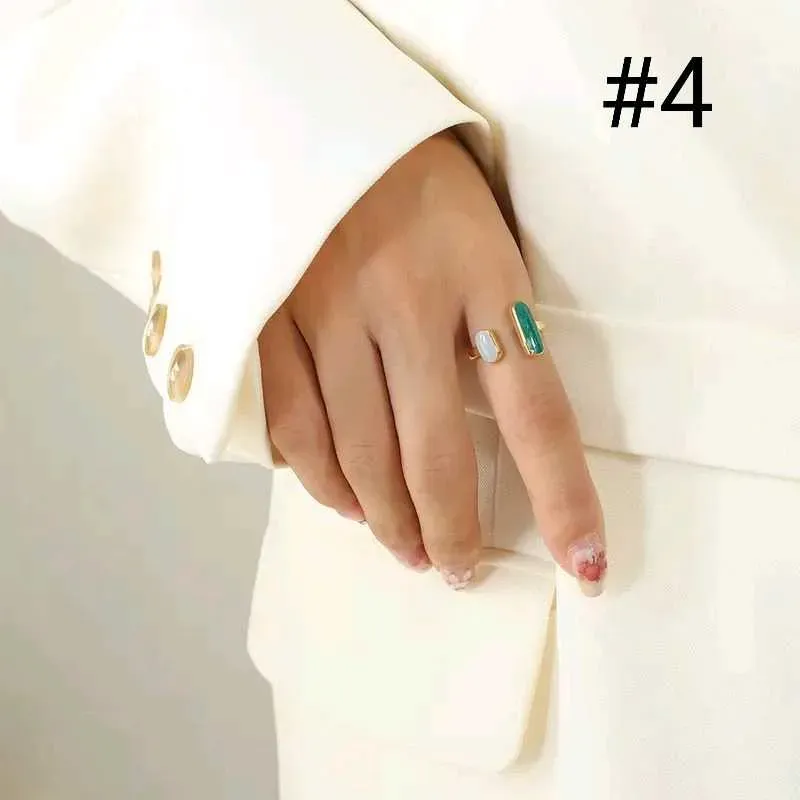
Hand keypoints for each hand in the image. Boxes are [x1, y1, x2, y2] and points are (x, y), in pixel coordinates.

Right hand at [258, 132, 605, 594]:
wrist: (319, 119)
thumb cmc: (423, 187)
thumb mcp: (485, 236)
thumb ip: (494, 326)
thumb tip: (491, 439)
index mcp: (482, 273)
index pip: (537, 410)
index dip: (562, 498)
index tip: (585, 565)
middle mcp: (406, 300)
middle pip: (436, 455)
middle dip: (452, 532)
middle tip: (458, 569)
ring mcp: (329, 310)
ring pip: (360, 454)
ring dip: (387, 520)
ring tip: (406, 549)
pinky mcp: (269, 316)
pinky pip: (293, 426)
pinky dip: (319, 480)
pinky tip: (342, 502)